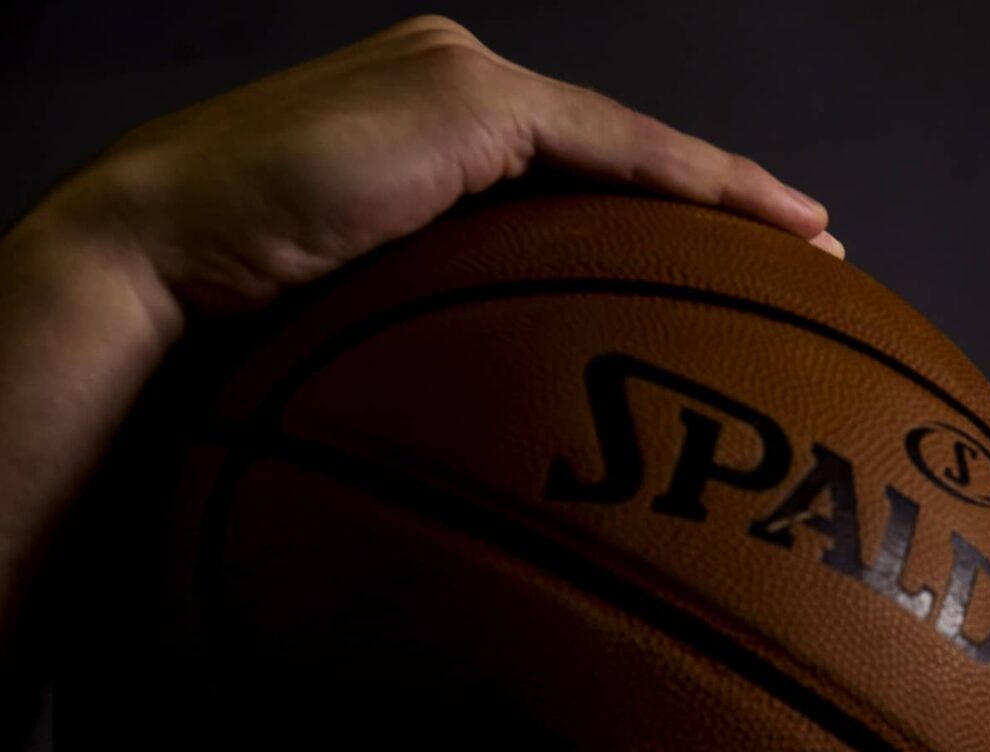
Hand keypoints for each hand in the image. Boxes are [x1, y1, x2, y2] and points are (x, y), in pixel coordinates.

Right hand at [32, 14, 841, 316]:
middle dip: (724, 207)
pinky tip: (770, 224)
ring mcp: (464, 81)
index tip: (754, 272)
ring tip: (818, 244)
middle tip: (817, 259)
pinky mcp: (468, 97)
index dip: (673, 218)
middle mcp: (460, 88)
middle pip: (622, 157)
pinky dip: (696, 184)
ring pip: (634, 146)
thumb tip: (523, 417)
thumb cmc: (244, 317)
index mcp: (437, 130)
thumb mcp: (378, 320)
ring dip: (733, 197)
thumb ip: (456, 327)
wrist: (156, 263)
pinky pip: (615, 149)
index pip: (582, 176)